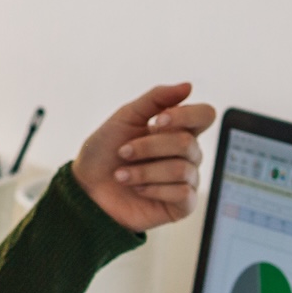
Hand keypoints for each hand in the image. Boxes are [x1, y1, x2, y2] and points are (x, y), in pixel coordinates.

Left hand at [75, 83, 217, 232]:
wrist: (86, 188)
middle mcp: (187, 154)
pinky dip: (153, 189)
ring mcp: (186, 180)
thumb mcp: (126, 117)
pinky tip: (138, 190)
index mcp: (178, 130)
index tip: (158, 121)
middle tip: (123, 152)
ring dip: (145, 171)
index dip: (186, 116)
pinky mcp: (181, 205)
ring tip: (122, 175)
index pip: (205, 115)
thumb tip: (188, 86)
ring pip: (181, 169)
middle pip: (187, 143)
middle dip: (148, 147)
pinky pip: (182, 193)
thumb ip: (156, 99)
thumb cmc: (105, 151)